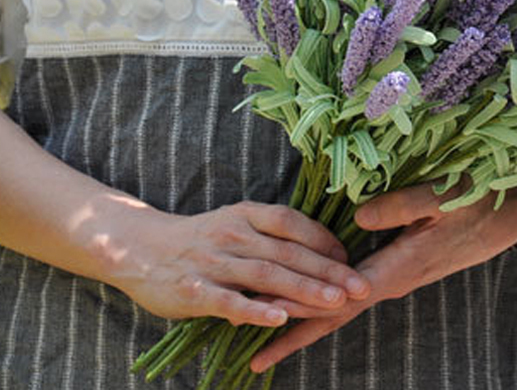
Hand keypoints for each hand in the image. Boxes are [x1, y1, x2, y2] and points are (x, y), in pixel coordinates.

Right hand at [100, 201, 370, 327]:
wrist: (139, 248)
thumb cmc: (199, 238)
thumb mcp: (235, 223)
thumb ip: (270, 234)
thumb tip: (318, 247)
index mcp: (246, 214)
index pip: (293, 222)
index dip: (323, 239)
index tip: (349, 257)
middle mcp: (233, 234)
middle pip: (288, 252)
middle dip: (328, 271)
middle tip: (359, 286)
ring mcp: (214, 262)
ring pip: (267, 276)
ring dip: (304, 290)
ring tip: (335, 303)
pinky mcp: (194, 290)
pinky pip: (230, 302)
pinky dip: (256, 310)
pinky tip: (280, 319)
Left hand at [250, 182, 516, 372]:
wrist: (507, 213)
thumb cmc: (475, 201)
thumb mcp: (441, 198)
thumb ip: (400, 206)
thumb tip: (357, 217)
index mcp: (397, 267)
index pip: (338, 303)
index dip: (298, 322)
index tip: (261, 342)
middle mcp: (391, 279)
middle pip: (333, 313)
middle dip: (292, 331)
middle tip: (251, 353)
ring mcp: (395, 274)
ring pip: (341, 302)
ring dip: (306, 316)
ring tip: (268, 325)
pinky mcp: (399, 264)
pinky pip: (354, 288)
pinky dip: (327, 297)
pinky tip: (311, 296)